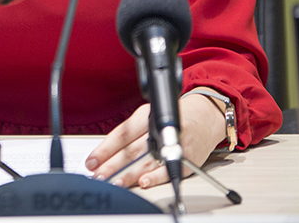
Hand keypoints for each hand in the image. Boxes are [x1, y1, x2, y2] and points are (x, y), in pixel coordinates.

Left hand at [84, 93, 226, 188]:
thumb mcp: (150, 116)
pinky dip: (155, 177)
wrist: (206, 117)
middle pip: (131, 149)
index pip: (122, 134)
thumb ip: (132, 134)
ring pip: (146, 161)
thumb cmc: (174, 118)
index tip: (92, 161)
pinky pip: (168, 169)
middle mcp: (159, 129)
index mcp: (147, 115)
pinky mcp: (186, 159)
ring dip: (129, 174)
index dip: (105, 149)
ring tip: (114, 182)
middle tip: (98, 175)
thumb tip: (107, 155)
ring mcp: (174, 144)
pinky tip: (142, 182)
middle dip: (112, 164)